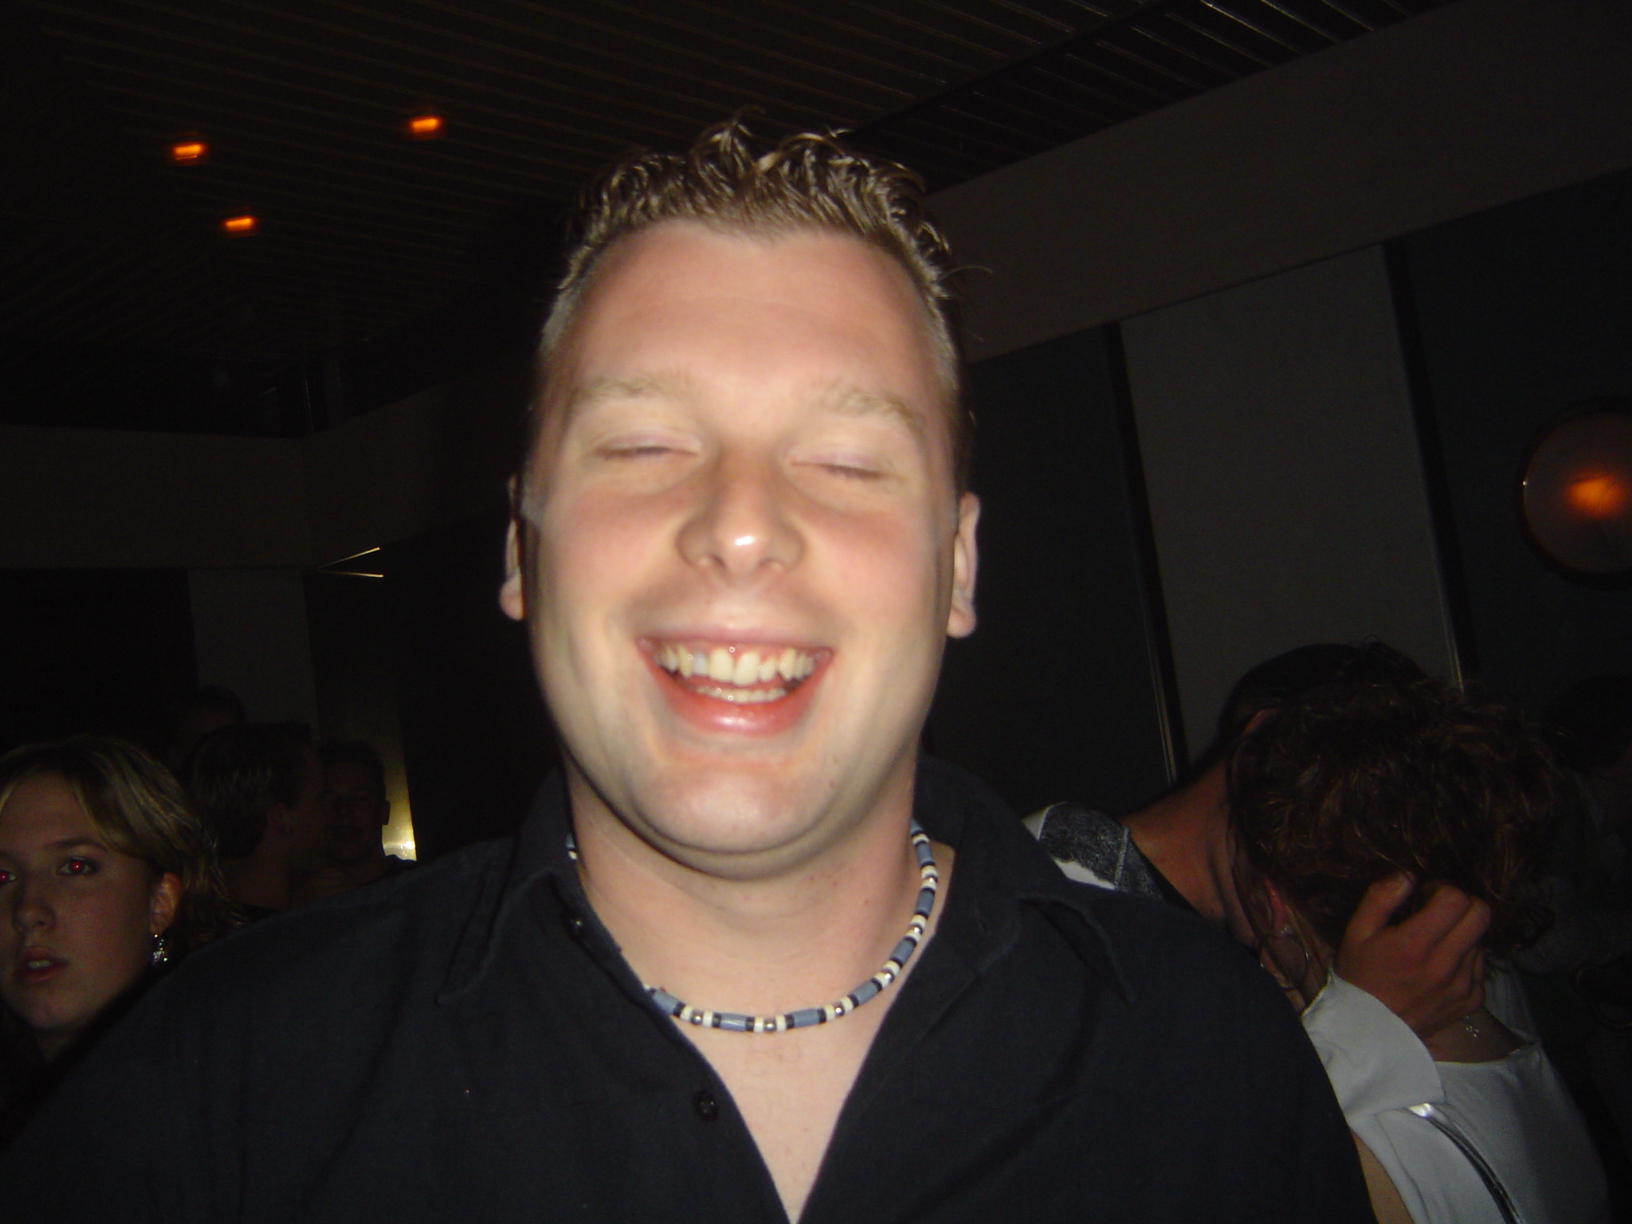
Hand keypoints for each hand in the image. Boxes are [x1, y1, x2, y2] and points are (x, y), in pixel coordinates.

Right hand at [1334, 874, 1489, 1039]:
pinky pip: (1480, 963)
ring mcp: (1464, 985)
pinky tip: (1440, 963)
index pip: (1456, 898)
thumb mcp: (1356, 932)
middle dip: (1461, 903)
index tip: (1423, 897)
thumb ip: (1380, 898)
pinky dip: (1464, 956)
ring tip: (1434, 941)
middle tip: (1437, 911)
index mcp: (1416, 945)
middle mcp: (1446, 965)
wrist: (1371, 1032)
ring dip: (1461, 931)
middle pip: (1481, 913)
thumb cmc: (1361, 976)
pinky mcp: (1473, 999)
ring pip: (1481, 937)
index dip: (1441, 888)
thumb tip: (1408, 876)